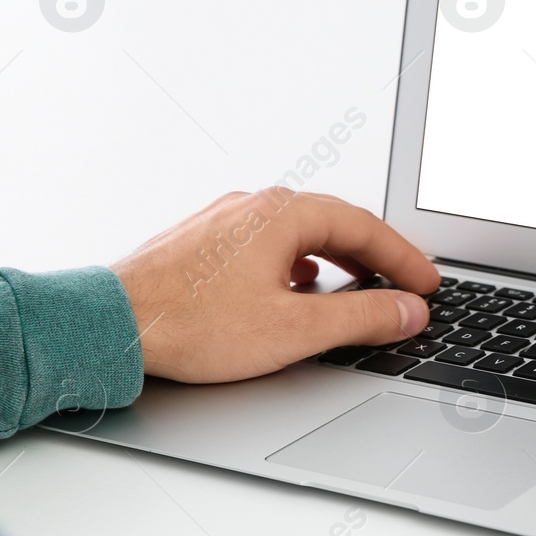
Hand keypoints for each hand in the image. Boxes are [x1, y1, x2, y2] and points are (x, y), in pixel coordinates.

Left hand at [112, 190, 439, 382]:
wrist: (107, 326)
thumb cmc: (189, 323)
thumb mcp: (294, 328)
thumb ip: (361, 317)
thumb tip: (407, 310)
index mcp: (283, 214)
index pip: (366, 227)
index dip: (405, 258)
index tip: (427, 284)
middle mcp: (254, 207)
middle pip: (336, 222)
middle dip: (377, 255)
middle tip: (405, 282)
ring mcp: (225, 222)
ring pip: (300, 231)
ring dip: (338, 256)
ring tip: (361, 283)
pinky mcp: (202, 243)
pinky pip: (268, 243)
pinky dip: (300, 261)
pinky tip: (297, 286)